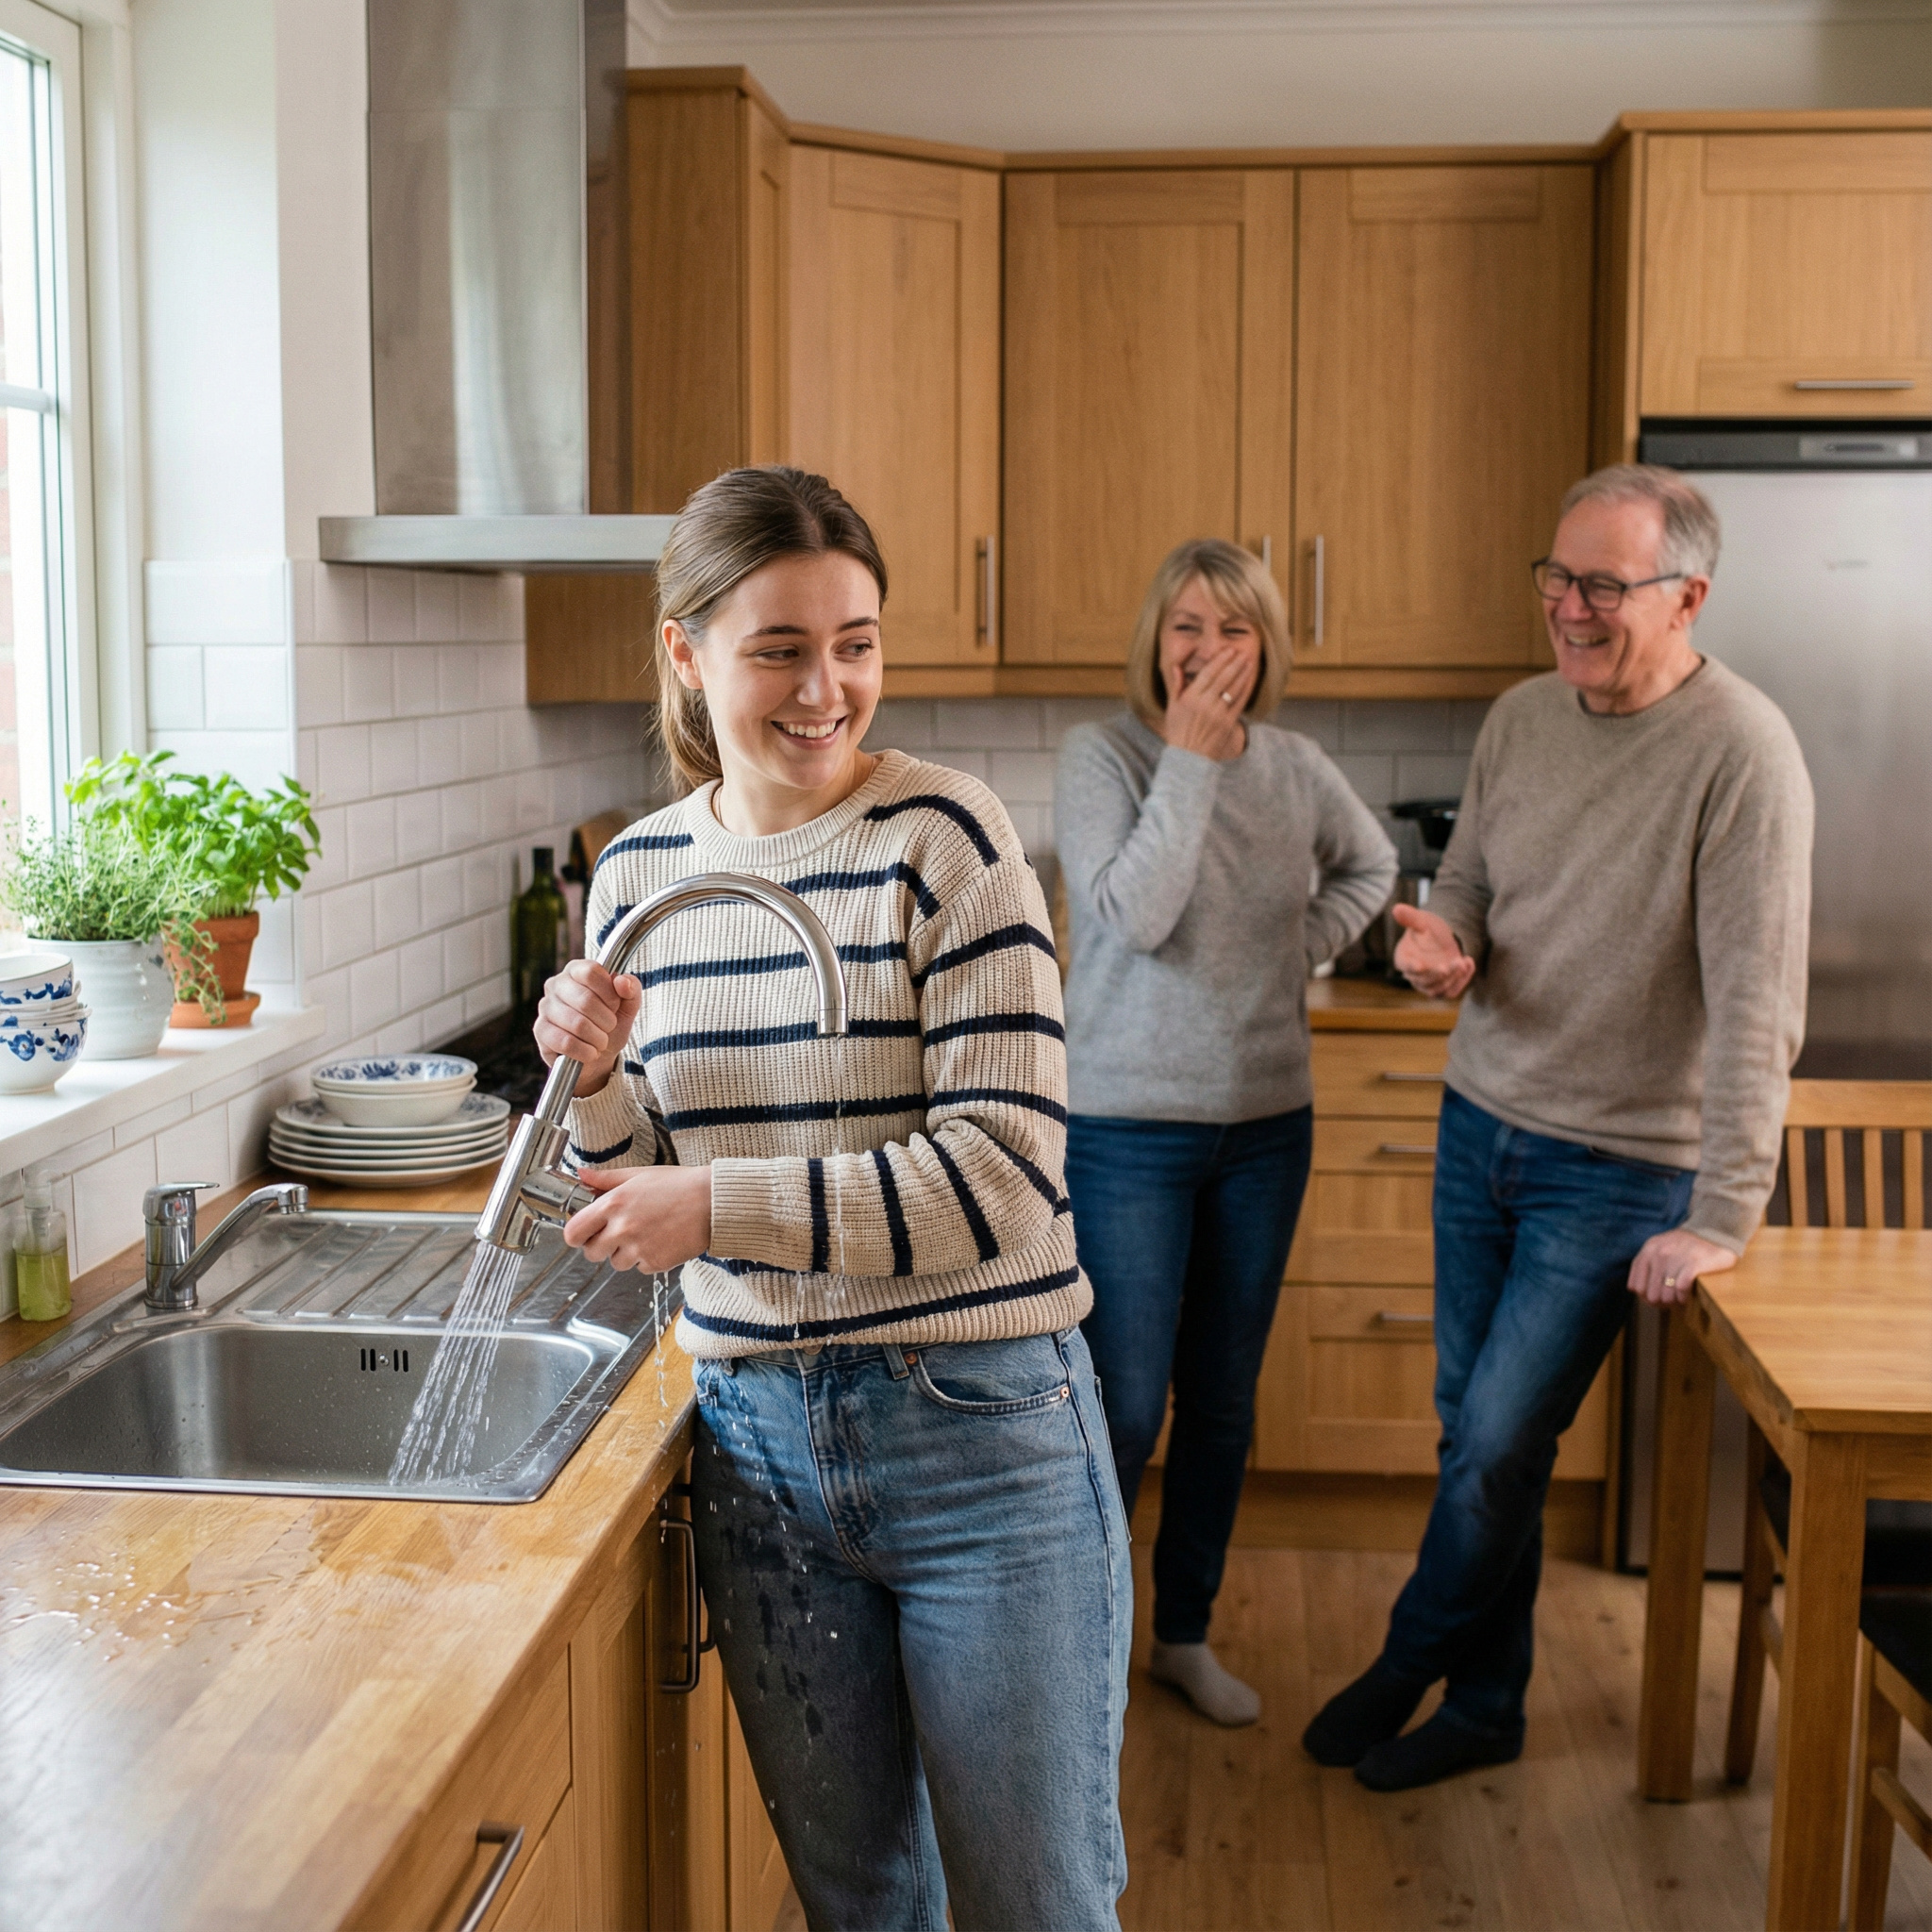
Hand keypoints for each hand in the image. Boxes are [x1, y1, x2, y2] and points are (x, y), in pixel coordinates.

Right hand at [534, 960, 642, 1096]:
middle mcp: (556, 984)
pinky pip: (566, 1042)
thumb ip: (632, 989)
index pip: (591, 972)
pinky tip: (590, 1052)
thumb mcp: (628, 1006)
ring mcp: (545, 1007)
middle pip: (585, 1000)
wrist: (597, 1056)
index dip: (609, 993)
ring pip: (577, 1024)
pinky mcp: (540, 1030)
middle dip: (607, 1020)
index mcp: (576, 970)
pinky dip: (585, 1052)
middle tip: (609, 1027)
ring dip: (598, 1039)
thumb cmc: (610, 1024)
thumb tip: (622, 981)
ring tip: (601, 1041)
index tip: (615, 1006)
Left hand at [564, 1165, 711, 1272]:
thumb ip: (606, 1178)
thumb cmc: (679, 1185)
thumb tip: (581, 1175)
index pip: (574, 1232)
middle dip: (600, 1245)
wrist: (714, 1202)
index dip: (577, 1234)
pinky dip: (647, 1259)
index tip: (584, 1232)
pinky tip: (660, 1241)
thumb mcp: (639, 1174)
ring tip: (645, 1234)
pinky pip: (640, 1268)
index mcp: (614, 1203)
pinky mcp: (655, 1263)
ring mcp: (639, 1248)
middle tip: (618, 1233)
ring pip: (615, 1263)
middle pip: (591, 1253)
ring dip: (625, 1253)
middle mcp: (622, 1228)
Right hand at [1160, 640, 1250, 760]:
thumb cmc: (1178, 731)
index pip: (1208, 673)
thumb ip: (1176, 686)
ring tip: (1249, 661)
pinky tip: (1250, 680)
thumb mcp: (1172, 708)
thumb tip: (1176, 667)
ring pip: (1234, 688)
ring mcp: (1218, 714)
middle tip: (1242, 652)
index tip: (1228, 650)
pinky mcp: (1228, 723)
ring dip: (1243, 673)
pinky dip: (1246, 689)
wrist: (1188, 757)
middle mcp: (1205, 704)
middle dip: (1234, 663)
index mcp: (1190, 698)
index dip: (1220, 660)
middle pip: (1223, 678)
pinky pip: (1239, 702)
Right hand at [1392, 904, 1474, 998]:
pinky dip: (1461, 981)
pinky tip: (1468, 962)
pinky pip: (1450, 992)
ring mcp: (1428, 984)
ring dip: (1451, 978)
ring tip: (1463, 961)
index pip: (1405, 966)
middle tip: (1454, 962)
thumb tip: (1396, 908)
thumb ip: (1410, 917)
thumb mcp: (1422, 921)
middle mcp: (1413, 975)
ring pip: (1436, 990)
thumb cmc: (1428, 929)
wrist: (1443, 939)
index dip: (1412, 967)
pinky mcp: (1442, 989)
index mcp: (1403, 958)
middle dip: (1439, 974)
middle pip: (1422, 981)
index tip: (1421, 965)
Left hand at [1629, 1228, 1736, 1306]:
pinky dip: (1683, 1297)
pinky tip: (1686, 1296)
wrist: (1716, 1231)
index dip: (1645, 1298)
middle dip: (1661, 1302)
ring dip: (1674, 1302)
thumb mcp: (1661, 1248)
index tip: (1657, 1300)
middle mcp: (1660, 1252)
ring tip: (1680, 1299)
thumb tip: (1640, 1293)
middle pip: (1651, 1295)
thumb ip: (1647, 1264)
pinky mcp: (1694, 1262)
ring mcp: (1676, 1257)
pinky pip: (1681, 1288)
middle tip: (1672, 1301)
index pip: (1635, 1286)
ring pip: (1666, 1295)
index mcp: (1649, 1249)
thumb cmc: (1687, 1246)